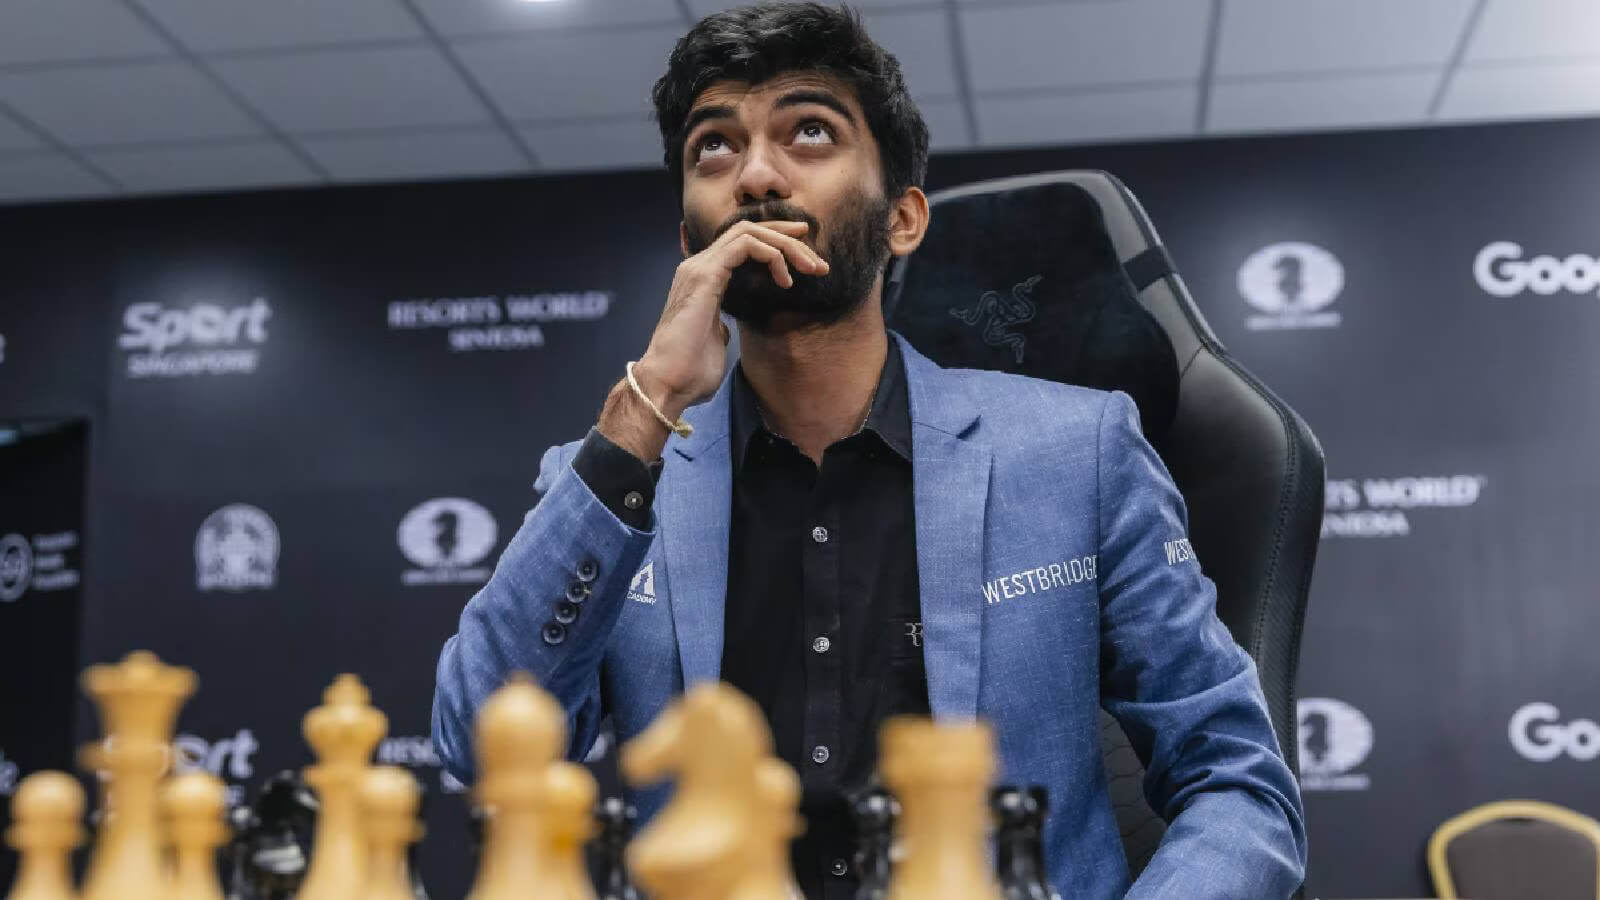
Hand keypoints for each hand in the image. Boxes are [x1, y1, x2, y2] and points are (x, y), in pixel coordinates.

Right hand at [598, 220, 828, 461]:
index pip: (741, 243)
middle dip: (786, 238)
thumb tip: (728, 328)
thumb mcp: (714, 342)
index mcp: (703, 279)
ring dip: (785, 246)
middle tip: (816, 259)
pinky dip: (771, 255)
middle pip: (748, 230)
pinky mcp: (705, 275)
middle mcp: (699, 266)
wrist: (669, 383)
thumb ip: (721, 327)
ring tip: (810, 269)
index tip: (804, 252)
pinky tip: (785, 279)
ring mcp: (700, 267)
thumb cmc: (691, 371)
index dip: (774, 242)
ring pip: (748, 232)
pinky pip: (745, 246)